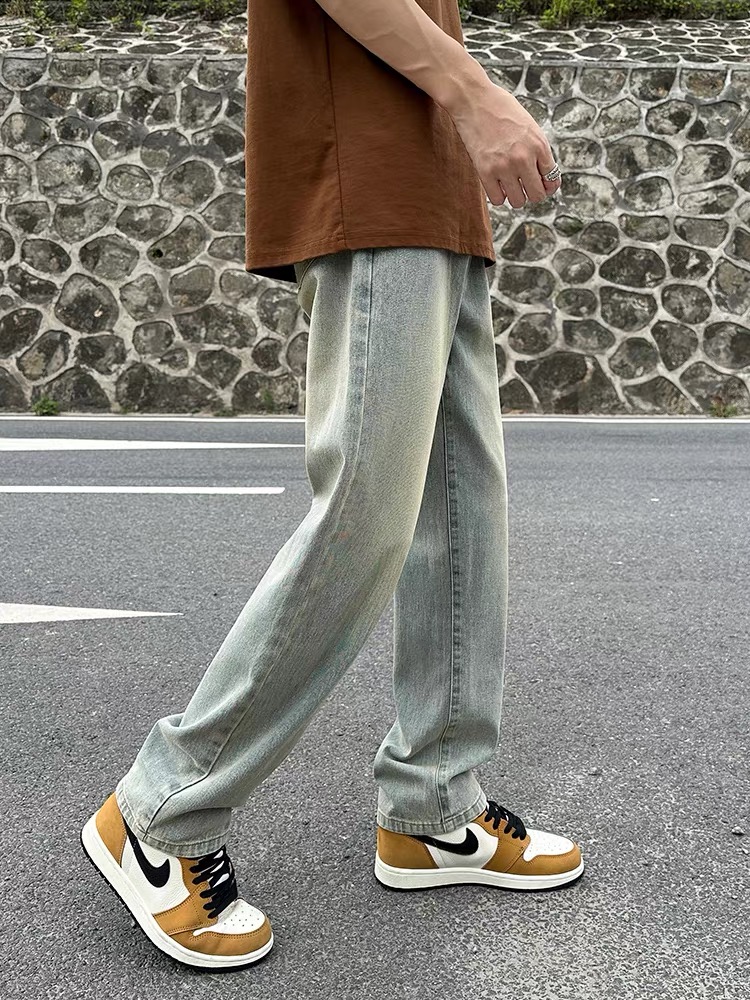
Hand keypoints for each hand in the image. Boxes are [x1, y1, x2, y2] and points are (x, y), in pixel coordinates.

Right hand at [449, 82, 559, 207]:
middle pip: (537, 195)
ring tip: (509, 184)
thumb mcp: (529, 126)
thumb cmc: (501, 109)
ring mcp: (504, 166)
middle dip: (532, 193)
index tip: (541, 185)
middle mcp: (524, 158)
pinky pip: (498, 200)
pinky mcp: (485, 171)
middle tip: (524, 186)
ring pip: (518, 201)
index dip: (548, 186)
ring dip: (515, 196)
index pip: (552, 180)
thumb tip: (543, 176)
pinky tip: (496, 183)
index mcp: (539, 145)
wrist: (473, 99)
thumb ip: (537, 149)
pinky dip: (498, 195)